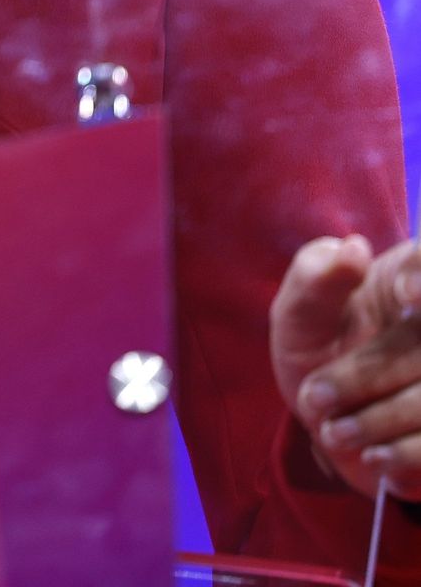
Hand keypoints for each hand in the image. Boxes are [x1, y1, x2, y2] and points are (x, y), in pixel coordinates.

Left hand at [271, 233, 420, 499]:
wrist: (330, 419)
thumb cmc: (317, 346)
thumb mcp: (299, 312)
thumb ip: (316, 276)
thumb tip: (353, 249)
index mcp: (411, 279)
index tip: (405, 295)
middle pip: (420, 344)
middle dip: (364, 377)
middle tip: (313, 398)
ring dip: (377, 421)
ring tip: (332, 431)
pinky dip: (404, 456)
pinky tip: (373, 458)